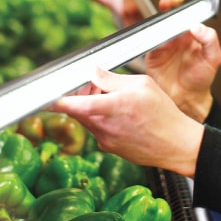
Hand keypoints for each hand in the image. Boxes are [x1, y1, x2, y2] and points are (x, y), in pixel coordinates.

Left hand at [51, 68, 203, 176]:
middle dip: (81, 96)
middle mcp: (104, 127)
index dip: (54, 100)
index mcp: (112, 107)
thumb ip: (112, 79)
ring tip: (118, 103)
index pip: (73, 104)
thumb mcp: (142, 85)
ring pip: (88, 119)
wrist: (177, 145)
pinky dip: (103, 120)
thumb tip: (92, 71)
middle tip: (97, 87)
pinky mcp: (109, 148)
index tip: (43, 95)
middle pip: (78, 109)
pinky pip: (98, 129)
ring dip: (94, 108)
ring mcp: (105, 140)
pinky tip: (124, 118)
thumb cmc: (163, 113)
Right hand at [145, 0, 220, 122]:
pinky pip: (148, 42)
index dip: (182, 6)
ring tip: (160, 19)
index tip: (180, 1)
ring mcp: (164, 45)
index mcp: (192, 36)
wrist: (186, 99)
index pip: (186, 15)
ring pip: (157, 27)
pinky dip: (149, 36)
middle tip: (167, 4)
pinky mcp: (152, 54)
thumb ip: (210, 40)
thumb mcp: (213, 59)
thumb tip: (198, 26)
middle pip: (169, 17)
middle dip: (167, 7)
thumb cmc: (201, 79)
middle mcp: (177, 38)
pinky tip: (155, 36)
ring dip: (157, 20)